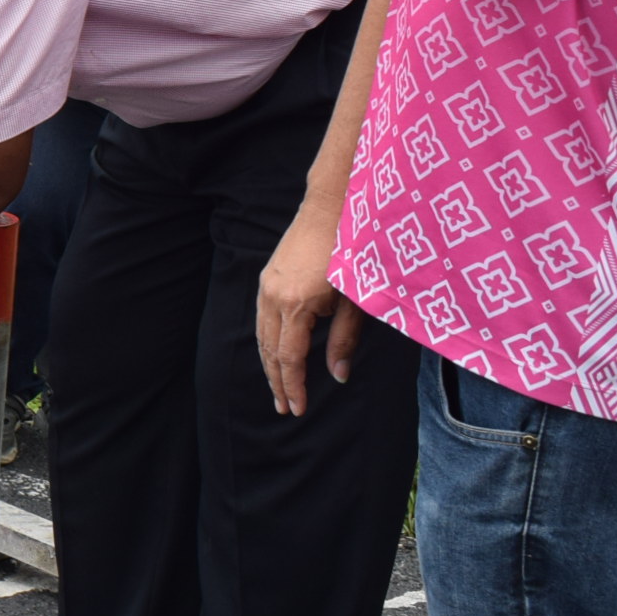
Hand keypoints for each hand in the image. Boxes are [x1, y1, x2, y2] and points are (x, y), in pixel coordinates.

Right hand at [256, 200, 360, 417]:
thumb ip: (344, 339)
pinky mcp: (268, 277)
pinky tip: (275, 353)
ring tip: (278, 388)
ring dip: (269, 364)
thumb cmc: (351, 252)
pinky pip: (262, 318)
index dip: (293, 386)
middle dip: (277, 381)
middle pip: (269, 351)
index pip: (289, 358)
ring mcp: (266, 286)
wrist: (330, 207)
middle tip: (284, 408)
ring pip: (261, 335)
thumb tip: (338, 375)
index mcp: (295, 305)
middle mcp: (273, 297)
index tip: (297, 409)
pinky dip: (267, 342)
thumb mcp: (355, 300)